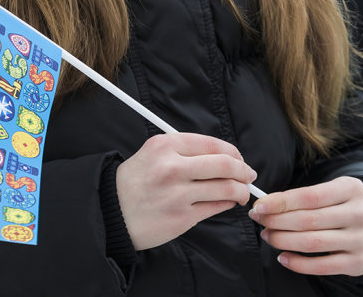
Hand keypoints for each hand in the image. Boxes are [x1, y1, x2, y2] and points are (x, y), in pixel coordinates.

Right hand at [115, 132, 256, 249]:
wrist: (113, 209)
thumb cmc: (137, 180)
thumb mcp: (154, 152)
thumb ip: (185, 150)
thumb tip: (223, 155)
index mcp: (166, 145)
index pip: (213, 144)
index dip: (233, 152)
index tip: (240, 159)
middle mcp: (172, 166)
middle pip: (225, 164)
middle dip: (244, 171)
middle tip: (249, 176)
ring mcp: (178, 193)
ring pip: (226, 187)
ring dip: (241, 190)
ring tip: (241, 193)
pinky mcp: (182, 217)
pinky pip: (216, 206)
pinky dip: (227, 203)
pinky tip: (227, 202)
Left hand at [250, 176, 362, 276]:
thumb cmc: (343, 204)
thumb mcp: (332, 190)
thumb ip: (304, 195)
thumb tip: (266, 203)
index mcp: (351, 189)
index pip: (309, 196)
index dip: (281, 202)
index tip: (259, 205)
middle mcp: (359, 214)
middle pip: (308, 220)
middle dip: (277, 221)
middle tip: (259, 220)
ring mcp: (360, 240)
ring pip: (313, 243)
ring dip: (283, 240)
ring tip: (267, 236)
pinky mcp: (358, 263)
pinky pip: (322, 266)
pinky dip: (298, 263)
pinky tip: (283, 257)